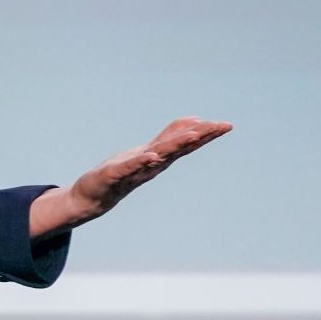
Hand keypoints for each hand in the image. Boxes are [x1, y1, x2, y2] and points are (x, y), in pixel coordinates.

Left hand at [68, 115, 232, 220]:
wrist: (93, 198)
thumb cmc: (121, 173)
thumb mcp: (146, 150)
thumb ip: (167, 138)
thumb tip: (192, 121)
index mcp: (160, 158)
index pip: (187, 144)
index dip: (206, 134)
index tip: (227, 125)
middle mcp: (153, 165)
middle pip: (179, 148)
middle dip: (201, 137)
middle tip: (222, 127)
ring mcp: (136, 170)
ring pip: (160, 156)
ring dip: (176, 145)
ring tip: (194, 134)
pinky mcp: (116, 175)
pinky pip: (131, 167)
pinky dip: (142, 162)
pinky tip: (152, 156)